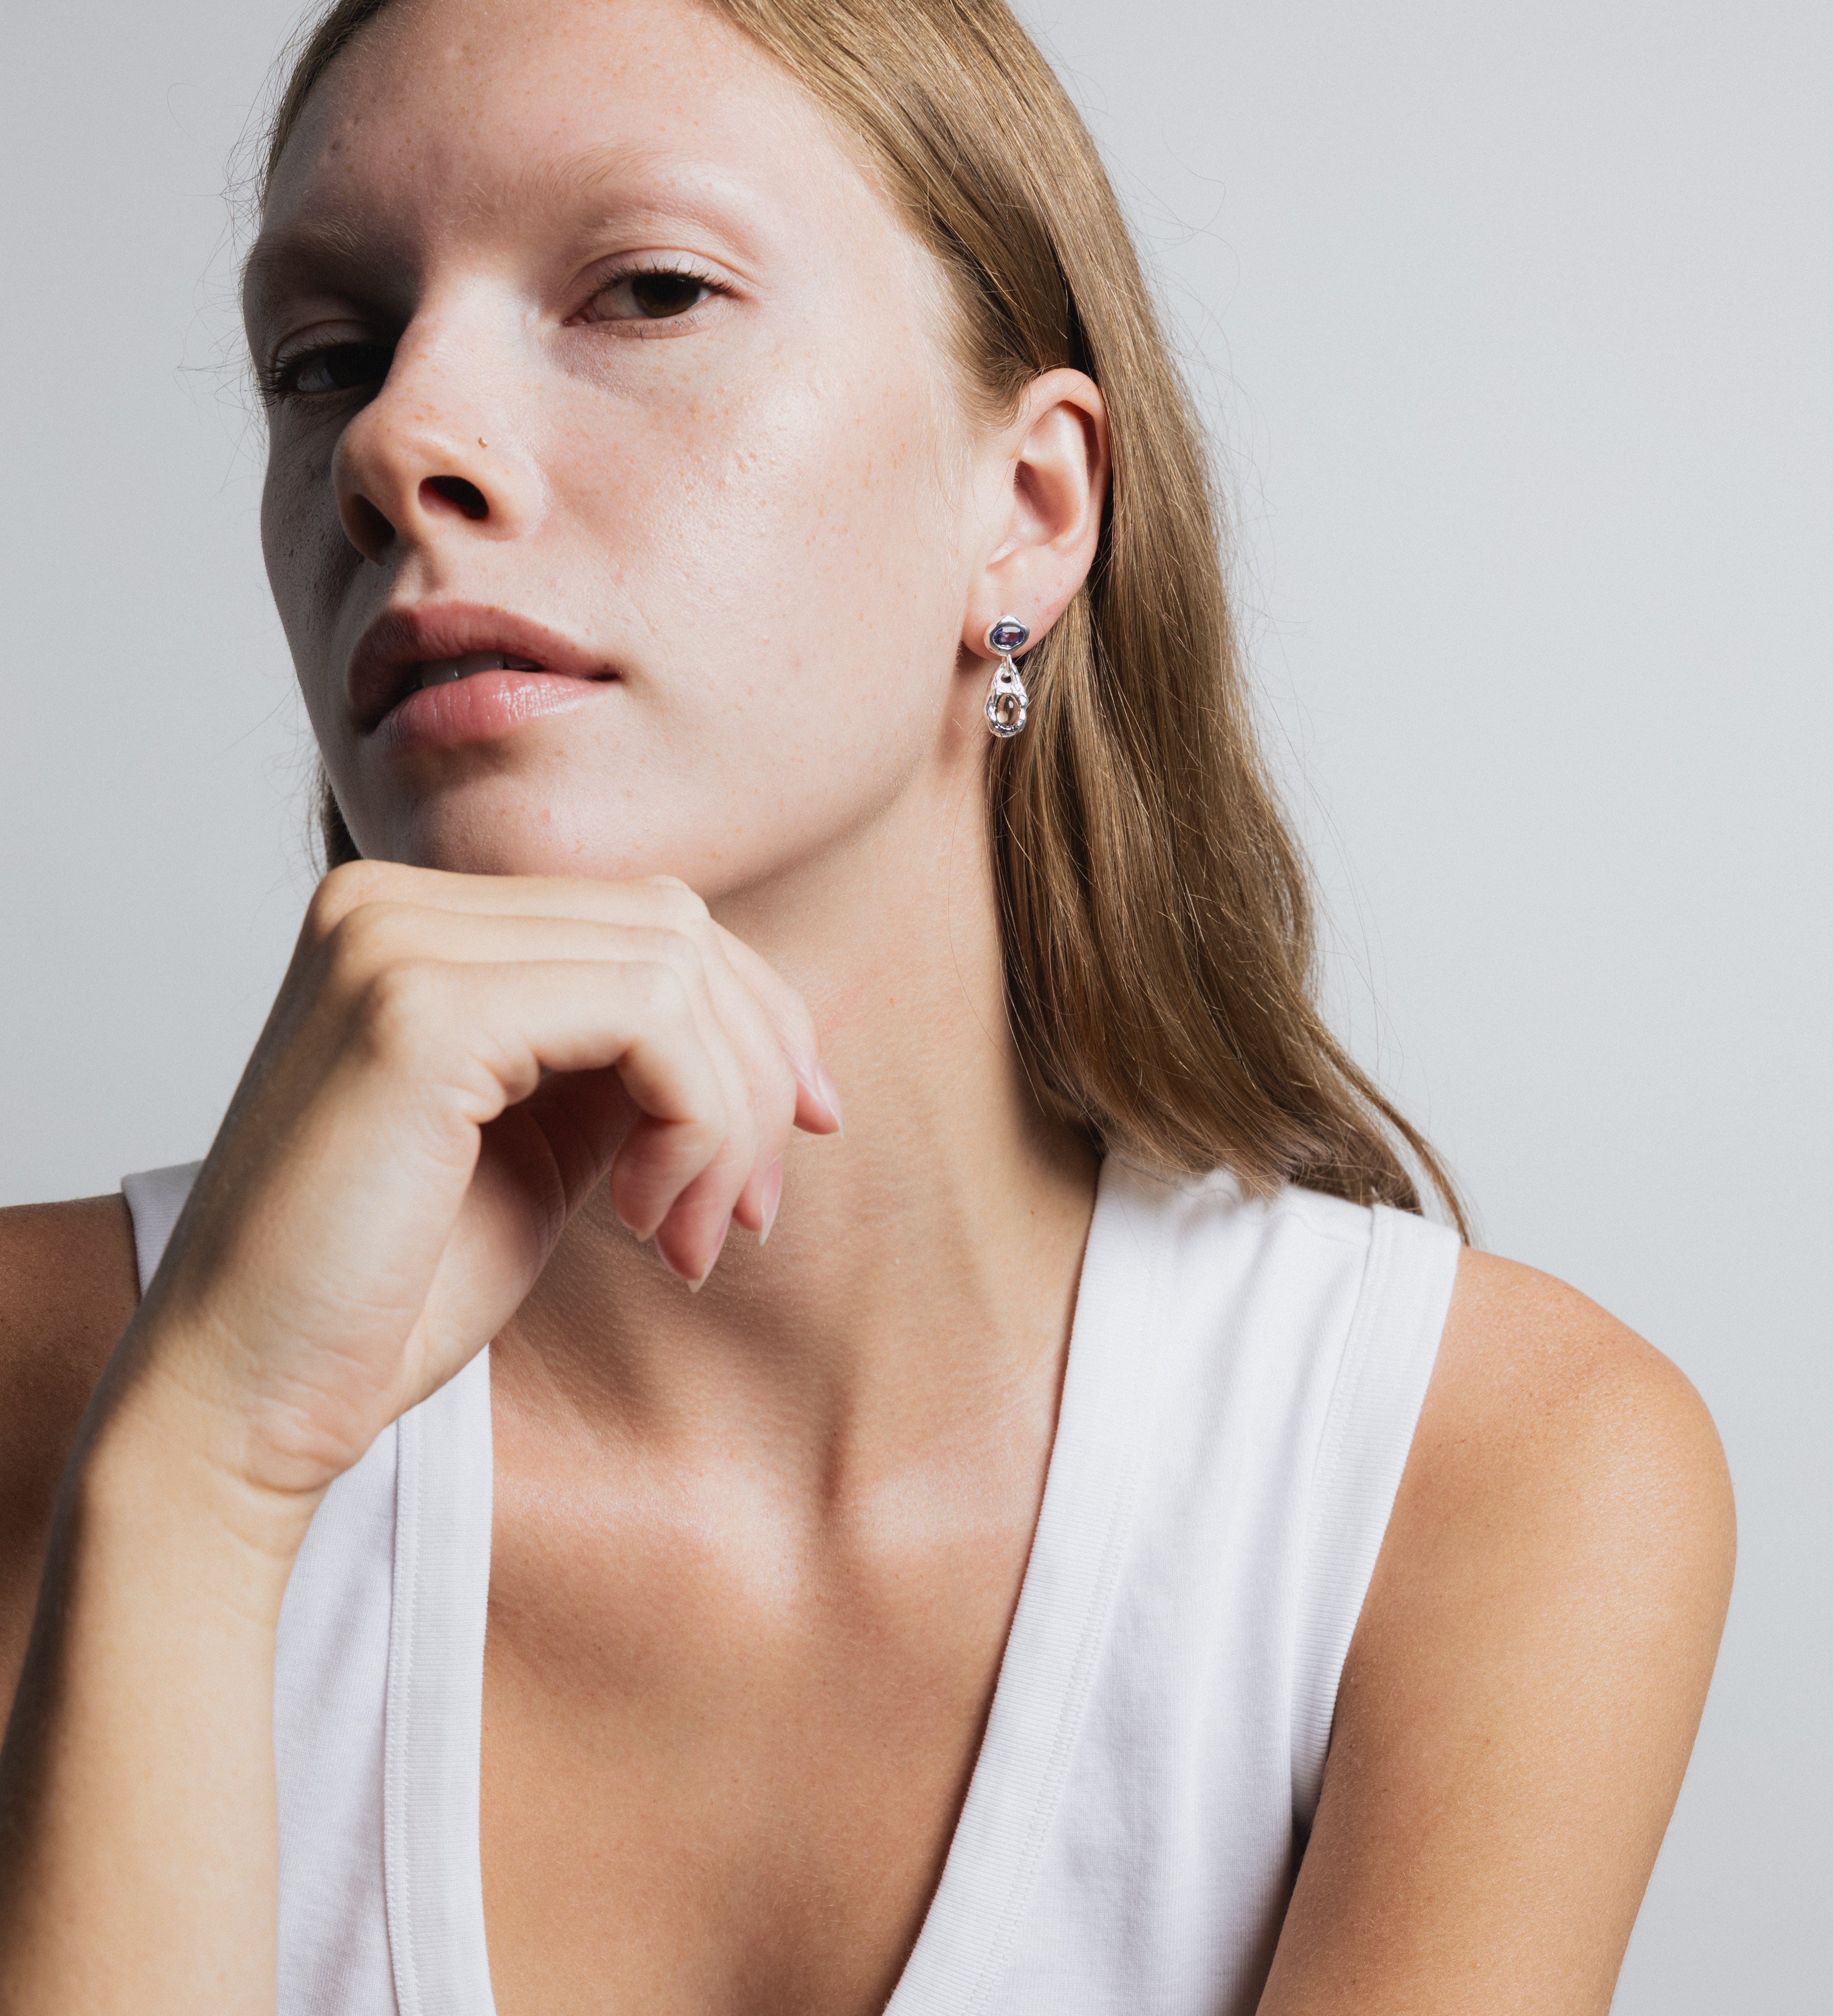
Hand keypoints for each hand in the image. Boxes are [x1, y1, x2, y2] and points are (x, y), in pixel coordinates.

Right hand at [112, 861, 840, 1505]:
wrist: (243, 1404)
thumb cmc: (389, 1295)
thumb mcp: (542, 1144)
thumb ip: (623, 1061)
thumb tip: (762, 1030)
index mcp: (410, 922)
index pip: (646, 919)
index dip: (756, 1019)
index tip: (801, 1132)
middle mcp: (389, 903)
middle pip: (676, 930)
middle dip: (756, 1074)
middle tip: (745, 1215)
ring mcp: (396, 942)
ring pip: (678, 970)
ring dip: (728, 1118)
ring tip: (688, 1237)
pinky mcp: (420, 1010)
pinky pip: (651, 1017)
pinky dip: (695, 1123)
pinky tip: (645, 1222)